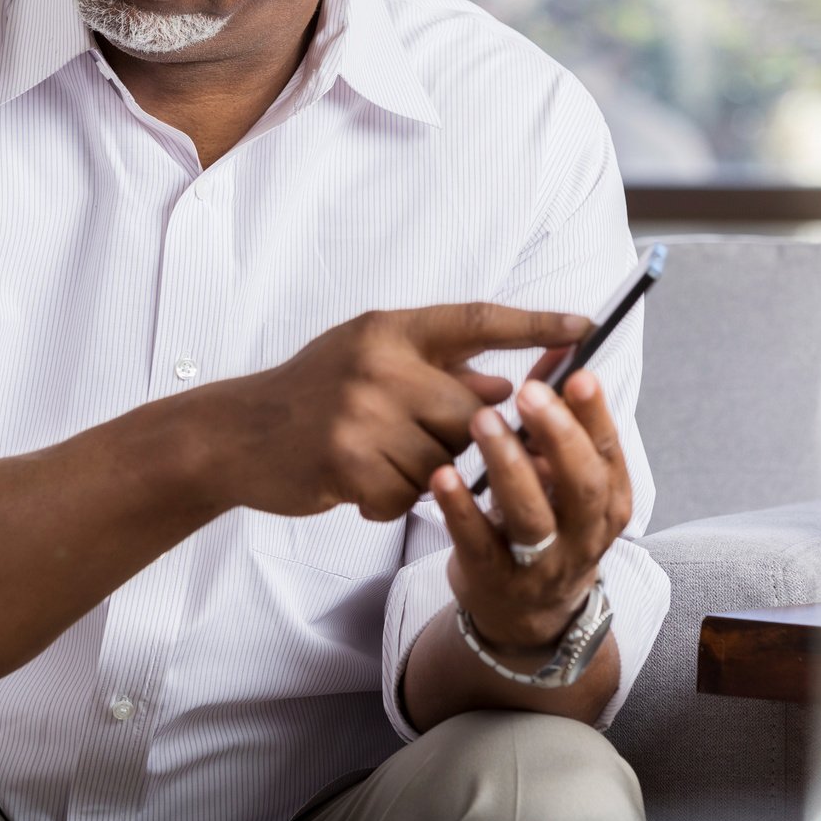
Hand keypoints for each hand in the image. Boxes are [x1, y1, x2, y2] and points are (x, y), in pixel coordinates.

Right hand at [205, 303, 590, 522]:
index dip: (534, 324)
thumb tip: (509, 391)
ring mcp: (361, 412)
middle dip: (465, 438)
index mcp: (389, 329)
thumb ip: (437, 370)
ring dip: (421, 475)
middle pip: (472, 411)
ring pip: (443, 460)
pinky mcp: (347, 461)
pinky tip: (357, 484)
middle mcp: (379, 363)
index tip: (586, 328)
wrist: (234, 435)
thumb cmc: (311, 395)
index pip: (476, 320)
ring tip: (377, 462)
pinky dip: (390, 500)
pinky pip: (408, 494)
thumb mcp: (370, 360)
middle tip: (428, 444)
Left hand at [429, 366, 631, 652]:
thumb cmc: (545, 520)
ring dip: (508, 466)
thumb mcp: (561, 473)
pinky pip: (478, 544)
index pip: (608, 453)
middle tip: (529, 392)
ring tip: (482, 421)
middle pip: (581, 486)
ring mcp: (541, 564)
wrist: (524, 610)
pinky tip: (442, 476)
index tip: (578, 373)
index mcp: (608, 501)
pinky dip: (461, 509)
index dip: (594, 414)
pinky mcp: (493, 581)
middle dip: (558, 436)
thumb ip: (556, 413)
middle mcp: (583, 536)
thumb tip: (559, 341)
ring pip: (530, 516)